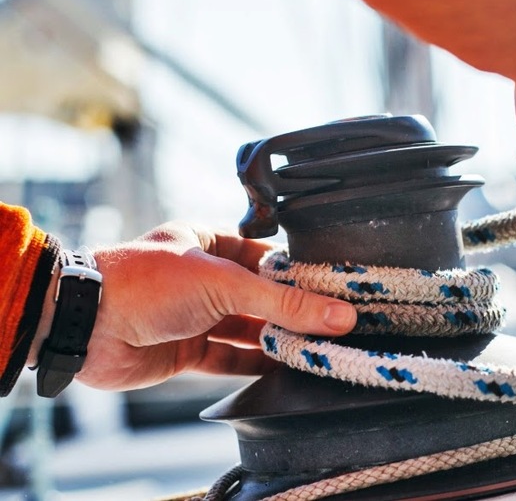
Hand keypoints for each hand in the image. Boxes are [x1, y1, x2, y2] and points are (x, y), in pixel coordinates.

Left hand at [33, 222, 356, 390]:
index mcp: (210, 242)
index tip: (336, 290)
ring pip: (247, 328)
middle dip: (293, 311)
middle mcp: (204, 277)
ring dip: (277, 339)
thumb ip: (284, 302)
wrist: (83, 325)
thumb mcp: (225, 283)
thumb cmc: (146, 282)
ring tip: (316, 348)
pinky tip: (282, 368)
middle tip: (334, 325)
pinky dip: (253, 363)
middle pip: (260, 296)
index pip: (268, 257)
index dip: (301, 273)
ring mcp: (195, 314)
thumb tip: (338, 314)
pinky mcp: (186, 349)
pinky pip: (229, 358)